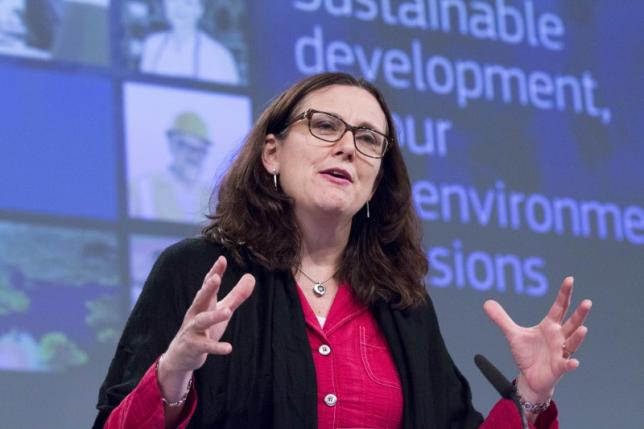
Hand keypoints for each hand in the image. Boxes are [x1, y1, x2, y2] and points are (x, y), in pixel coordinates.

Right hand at [161, 256, 255, 375]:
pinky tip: (228, 348)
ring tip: (228, 312)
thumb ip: (236, 295)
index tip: (221, 259)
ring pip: (202, 321)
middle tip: (215, 278)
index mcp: (203, 303)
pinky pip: (206, 346)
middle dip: (208, 288)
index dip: (215, 272)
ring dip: (214, 316)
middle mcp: (196, 314)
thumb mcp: (221, 310)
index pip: (208, 285)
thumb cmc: (203, 329)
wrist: (180, 356)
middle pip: (201, 298)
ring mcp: (193, 330)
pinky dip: (216, 347)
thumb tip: (251, 277)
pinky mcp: (194, 347)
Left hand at [483, 277, 591, 399]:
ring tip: (583, 328)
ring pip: (572, 342)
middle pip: (571, 323)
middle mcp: (559, 337)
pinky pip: (565, 364)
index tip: (570, 279)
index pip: (559, 307)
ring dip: (578, 337)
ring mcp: (560, 352)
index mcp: (549, 326)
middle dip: (579, 313)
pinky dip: (570, 363)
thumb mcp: (512, 334)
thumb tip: (486, 302)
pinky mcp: (558, 367)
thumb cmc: (527, 353)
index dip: (564, 294)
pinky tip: (574, 362)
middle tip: (587, 302)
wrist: (529, 377)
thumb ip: (502, 319)